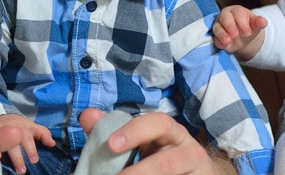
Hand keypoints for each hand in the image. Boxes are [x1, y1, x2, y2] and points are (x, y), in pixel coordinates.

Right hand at [0, 113, 55, 173]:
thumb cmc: (17, 124)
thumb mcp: (32, 126)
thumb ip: (43, 134)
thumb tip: (52, 144)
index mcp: (22, 128)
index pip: (27, 138)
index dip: (30, 149)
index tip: (34, 160)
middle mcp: (10, 130)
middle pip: (14, 143)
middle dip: (18, 158)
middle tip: (23, 170)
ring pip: (1, 145)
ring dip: (5, 158)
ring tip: (10, 170)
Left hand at [79, 109, 216, 174]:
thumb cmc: (162, 157)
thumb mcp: (141, 144)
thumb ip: (113, 131)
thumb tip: (88, 116)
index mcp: (172, 133)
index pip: (158, 123)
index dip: (135, 132)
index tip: (111, 144)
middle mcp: (189, 151)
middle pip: (166, 163)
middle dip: (140, 173)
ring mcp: (197, 173)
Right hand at [212, 5, 266, 59]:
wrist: (243, 37)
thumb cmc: (249, 27)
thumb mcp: (255, 25)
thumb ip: (258, 23)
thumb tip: (264, 22)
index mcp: (237, 10)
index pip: (238, 14)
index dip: (242, 23)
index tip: (248, 33)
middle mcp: (225, 16)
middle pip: (225, 18)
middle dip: (230, 26)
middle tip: (235, 35)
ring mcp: (219, 25)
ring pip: (217, 28)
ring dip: (222, 35)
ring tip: (228, 42)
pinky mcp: (216, 36)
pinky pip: (215, 38)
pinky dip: (218, 42)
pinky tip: (223, 46)